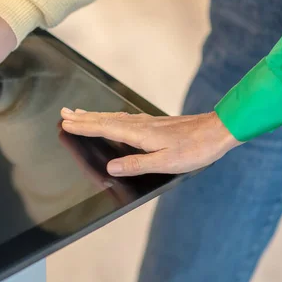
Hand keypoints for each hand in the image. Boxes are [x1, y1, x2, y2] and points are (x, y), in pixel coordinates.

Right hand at [60, 109, 239, 175]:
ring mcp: (146, 122)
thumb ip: (136, 164)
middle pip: (104, 120)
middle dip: (83, 117)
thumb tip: (111, 168)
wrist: (216, 131)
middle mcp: (139, 124)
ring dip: (94, 115)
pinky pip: (123, 118)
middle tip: (64, 113)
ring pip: (113, 117)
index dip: (84, 127)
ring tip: (79, 113)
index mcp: (139, 134)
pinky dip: (109, 117)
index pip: (104, 129)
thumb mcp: (165, 163)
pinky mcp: (153, 123)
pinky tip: (109, 118)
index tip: (66, 123)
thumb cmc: (194, 149)